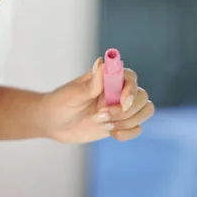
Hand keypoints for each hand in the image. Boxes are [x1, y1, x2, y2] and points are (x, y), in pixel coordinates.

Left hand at [38, 58, 154, 143]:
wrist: (53, 122)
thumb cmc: (60, 102)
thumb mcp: (73, 94)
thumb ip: (91, 83)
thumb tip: (102, 63)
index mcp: (106, 78)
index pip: (130, 77)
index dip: (130, 89)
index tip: (121, 100)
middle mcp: (116, 91)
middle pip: (142, 96)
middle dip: (127, 110)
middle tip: (102, 115)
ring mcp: (119, 108)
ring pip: (144, 111)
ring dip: (127, 121)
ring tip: (104, 123)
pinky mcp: (119, 124)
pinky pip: (136, 129)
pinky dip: (126, 133)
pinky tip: (109, 132)